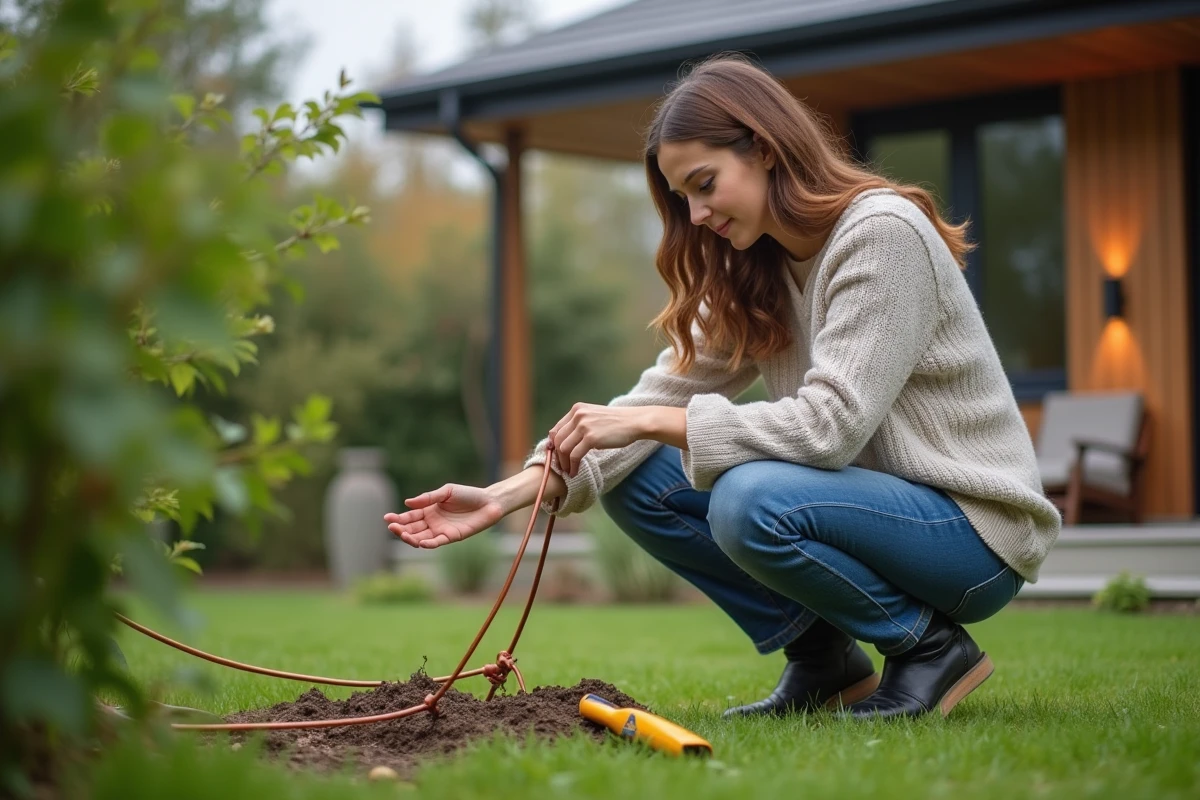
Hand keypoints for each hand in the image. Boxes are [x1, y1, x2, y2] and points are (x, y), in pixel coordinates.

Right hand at [384, 484, 503, 548]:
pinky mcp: (451, 537)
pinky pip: (437, 543)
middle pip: (412, 528)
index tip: (387, 518)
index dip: (398, 518)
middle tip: (392, 527)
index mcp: (429, 510)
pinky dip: (428, 543)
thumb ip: (427, 498)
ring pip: (421, 537)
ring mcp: (441, 531)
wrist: (489, 502)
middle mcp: (432, 522)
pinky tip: (420, 542)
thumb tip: (407, 503)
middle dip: (400, 529)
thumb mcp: (446, 492)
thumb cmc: (468, 494)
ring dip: (411, 538)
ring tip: (403, 535)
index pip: (409, 516)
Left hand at [549, 403, 647, 478]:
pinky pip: (575, 455)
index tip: (558, 457)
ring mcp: (584, 426)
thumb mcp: (594, 417)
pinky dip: (573, 466)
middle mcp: (578, 415)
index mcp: (577, 409)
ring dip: (564, 463)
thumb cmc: (617, 422)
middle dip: (558, 456)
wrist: (634, 422)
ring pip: (564, 448)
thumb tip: (565, 441)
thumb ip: (580, 424)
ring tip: (569, 471)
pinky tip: (575, 472)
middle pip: (558, 440)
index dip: (554, 445)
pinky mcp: (591, 438)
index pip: (556, 429)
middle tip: (562, 467)